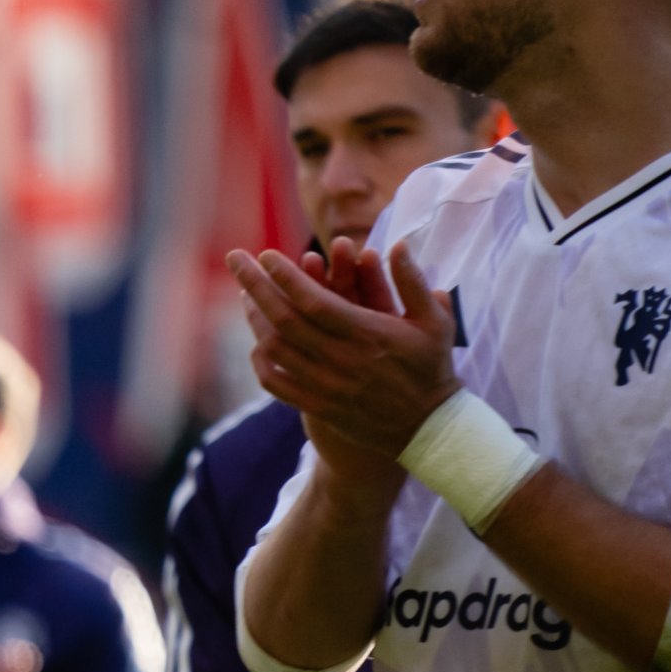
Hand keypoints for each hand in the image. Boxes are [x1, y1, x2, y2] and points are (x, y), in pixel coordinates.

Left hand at [233, 233, 458, 468]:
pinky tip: (257, 342)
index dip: (286, 276)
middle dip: (255, 285)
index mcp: (368, 334)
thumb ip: (412, 282)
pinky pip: (275, 383)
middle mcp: (341, 359)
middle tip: (235, 259)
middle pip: (284, 319)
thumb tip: (397, 244)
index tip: (265, 254)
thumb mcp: (435, 322)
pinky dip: (260, 361)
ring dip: (254, 318)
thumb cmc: (431, 367)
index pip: (314, 301)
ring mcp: (325, 385)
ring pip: (275, 348)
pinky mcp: (317, 406)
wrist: (427, 427)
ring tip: (245, 295)